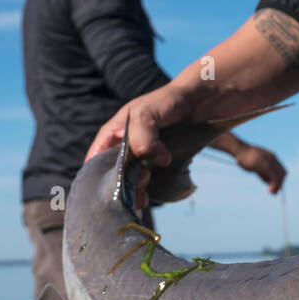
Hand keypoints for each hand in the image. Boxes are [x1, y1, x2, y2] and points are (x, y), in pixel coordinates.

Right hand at [85, 85, 197, 208]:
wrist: (202, 101)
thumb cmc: (168, 101)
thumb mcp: (145, 114)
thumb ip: (141, 137)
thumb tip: (157, 161)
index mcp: (113, 134)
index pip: (95, 160)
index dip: (98, 176)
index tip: (111, 189)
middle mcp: (126, 148)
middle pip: (116, 176)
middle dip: (122, 188)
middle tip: (134, 193)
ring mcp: (145, 158)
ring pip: (134, 182)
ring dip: (137, 191)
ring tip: (143, 198)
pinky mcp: (162, 165)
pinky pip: (154, 182)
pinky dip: (154, 190)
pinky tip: (155, 195)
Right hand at [233, 143, 286, 192]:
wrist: (239, 149)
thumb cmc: (245, 157)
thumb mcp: (256, 165)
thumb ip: (263, 173)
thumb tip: (269, 182)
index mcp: (272, 157)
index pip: (281, 170)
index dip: (279, 180)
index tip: (274, 187)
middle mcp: (273, 158)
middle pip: (283, 173)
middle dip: (280, 184)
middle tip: (274, 192)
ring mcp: (270, 161)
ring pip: (280, 176)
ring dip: (278, 186)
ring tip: (272, 193)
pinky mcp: (266, 166)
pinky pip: (274, 177)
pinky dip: (275, 185)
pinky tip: (270, 191)